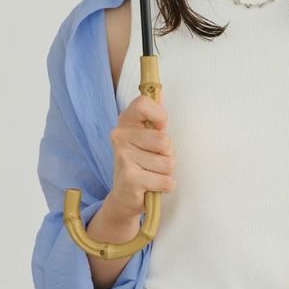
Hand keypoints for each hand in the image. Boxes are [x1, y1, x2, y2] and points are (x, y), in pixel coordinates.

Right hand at [105, 86, 176, 221]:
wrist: (125, 196)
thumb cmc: (141, 162)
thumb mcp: (146, 136)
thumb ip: (154, 116)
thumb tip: (160, 92)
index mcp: (126, 121)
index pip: (144, 104)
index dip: (160, 116)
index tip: (160, 128)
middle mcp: (120, 136)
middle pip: (164, 140)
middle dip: (168, 154)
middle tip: (155, 161)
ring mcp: (123, 157)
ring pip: (168, 162)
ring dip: (166, 172)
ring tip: (152, 174)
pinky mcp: (129, 178)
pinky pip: (166, 181)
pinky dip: (165, 186)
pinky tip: (151, 186)